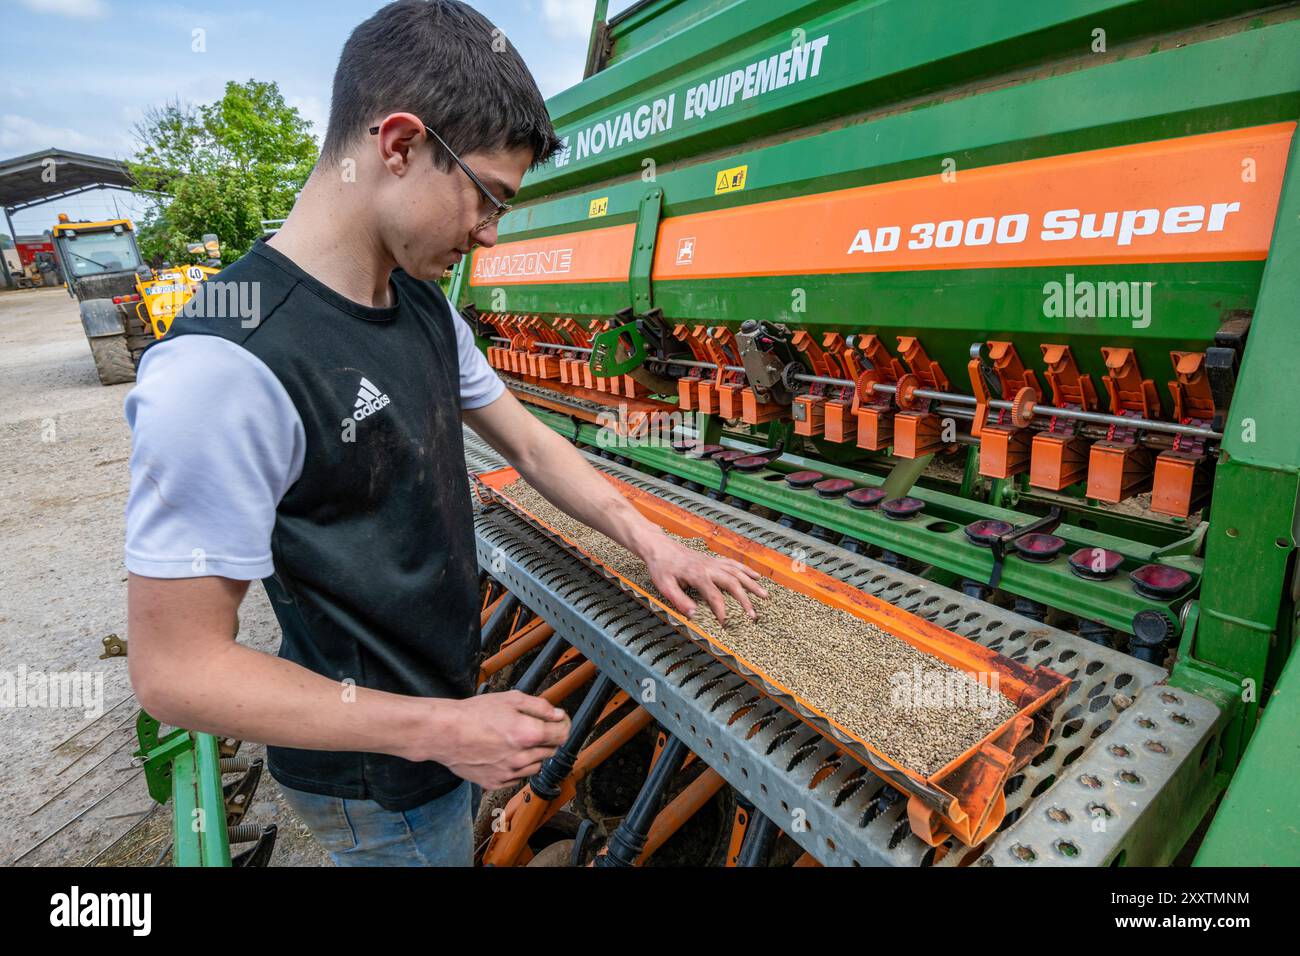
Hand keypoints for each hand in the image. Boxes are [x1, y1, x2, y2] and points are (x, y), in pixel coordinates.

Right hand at [435, 691, 570, 789]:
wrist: (445, 733)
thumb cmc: (474, 714)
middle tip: (535, 728)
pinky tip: (505, 754)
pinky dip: (517, 768)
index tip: (559, 722)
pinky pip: (517, 778)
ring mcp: (509, 773)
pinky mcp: (496, 783)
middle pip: (550, 751)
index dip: (563, 726)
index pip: (561, 735)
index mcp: (528, 734)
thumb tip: (558, 714)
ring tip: (516, 741)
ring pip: (536, 767)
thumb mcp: (511, 699)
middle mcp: (522, 757)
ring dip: (534, 755)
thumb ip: (540, 707)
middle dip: (547, 739)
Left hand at [640, 536, 767, 623]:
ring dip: (752, 584)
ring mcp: (712, 562)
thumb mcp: (664, 586)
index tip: (727, 624)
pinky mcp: (713, 559)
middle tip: (753, 615)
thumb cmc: (661, 567)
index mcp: (697, 575)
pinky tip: (756, 576)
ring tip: (764, 595)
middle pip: (732, 583)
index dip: (722, 611)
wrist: (659, 547)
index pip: (714, 596)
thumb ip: (679, 600)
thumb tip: (694, 615)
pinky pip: (733, 564)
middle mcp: (709, 568)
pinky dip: (746, 570)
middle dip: (745, 600)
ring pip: (737, 572)